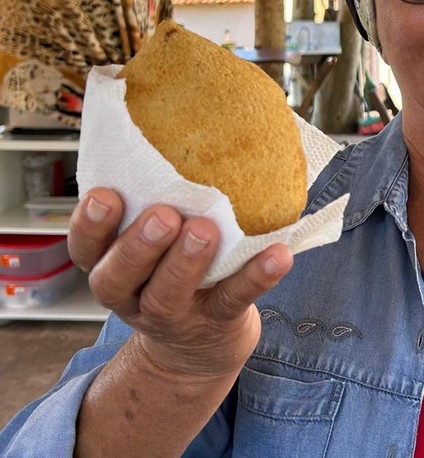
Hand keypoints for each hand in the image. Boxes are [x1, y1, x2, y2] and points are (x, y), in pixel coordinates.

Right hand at [69, 188, 292, 380]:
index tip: (105, 194)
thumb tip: (179, 137)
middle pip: (117, 278)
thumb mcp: (152, 246)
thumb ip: (152, 206)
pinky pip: (236, 299)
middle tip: (162, 216)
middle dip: (137, 245)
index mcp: (113, 266)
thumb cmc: (174, 273)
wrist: (200, 347)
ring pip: (168, 295)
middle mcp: (135, 295)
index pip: (85, 249)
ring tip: (205, 231)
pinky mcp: (219, 320)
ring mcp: (176, 314)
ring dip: (185, 262)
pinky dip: (258, 276)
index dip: (88, 225)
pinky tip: (278, 255)